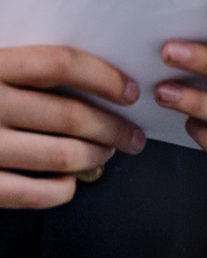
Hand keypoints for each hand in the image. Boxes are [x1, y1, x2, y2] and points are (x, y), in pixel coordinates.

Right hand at [0, 45, 144, 207]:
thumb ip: (22, 69)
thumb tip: (91, 79)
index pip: (60, 64)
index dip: (104, 77)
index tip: (131, 91)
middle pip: (71, 114)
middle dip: (113, 127)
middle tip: (133, 134)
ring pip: (61, 155)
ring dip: (96, 156)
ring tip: (108, 154)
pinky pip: (33, 193)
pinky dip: (62, 190)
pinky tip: (70, 183)